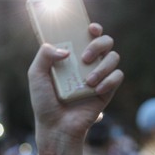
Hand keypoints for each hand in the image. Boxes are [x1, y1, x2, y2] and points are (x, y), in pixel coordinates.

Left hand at [28, 23, 122, 144]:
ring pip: (113, 57)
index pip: (87, 35)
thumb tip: (67, 50)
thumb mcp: (36, 75)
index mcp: (71, 56)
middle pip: (105, 41)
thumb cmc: (44, 101)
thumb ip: (44, 55)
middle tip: (85, 57)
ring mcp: (98, 75)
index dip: (93, 28)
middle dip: (98, 44)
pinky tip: (96, 90)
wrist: (56, 127)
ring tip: (87, 81)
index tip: (90, 28)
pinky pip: (118, 76)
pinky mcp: (107, 90)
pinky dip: (109, 80)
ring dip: (102, 66)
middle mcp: (87, 63)